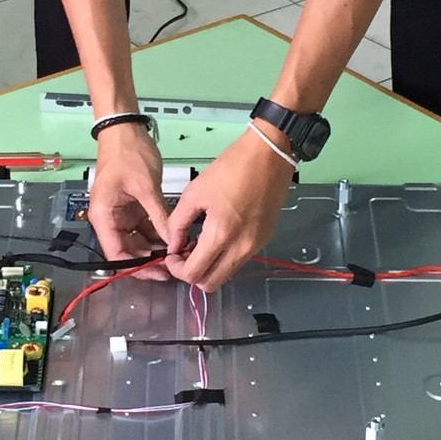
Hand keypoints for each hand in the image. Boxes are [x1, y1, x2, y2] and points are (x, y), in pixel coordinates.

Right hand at [86, 119, 168, 266]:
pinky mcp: (133, 208)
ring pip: (137, 241)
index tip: (159, 272)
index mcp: (104, 217)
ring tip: (177, 255)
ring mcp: (122, 214)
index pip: (116, 254)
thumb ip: (159, 216)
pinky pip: (145, 228)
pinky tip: (175, 240)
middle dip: (148, 261)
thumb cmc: (128, 155)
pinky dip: (158, 235)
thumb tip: (173, 242)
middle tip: (173, 267)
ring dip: (155, 249)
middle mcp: (110, 220)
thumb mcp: (145, 187)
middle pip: (126, 251)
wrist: (124, 130)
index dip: (137, 268)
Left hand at [161, 127, 294, 289]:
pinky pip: (238, 260)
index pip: (194, 274)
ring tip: (199, 242)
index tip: (172, 255)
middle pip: (211, 283)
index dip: (177, 269)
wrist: (268, 156)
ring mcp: (255, 246)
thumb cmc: (231, 167)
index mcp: (221, 234)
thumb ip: (178, 223)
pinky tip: (217, 235)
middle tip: (183, 253)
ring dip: (209, 266)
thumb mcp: (194, 192)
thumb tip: (173, 244)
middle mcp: (241, 248)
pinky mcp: (263, 240)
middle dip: (192, 273)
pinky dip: (223, 257)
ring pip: (225, 274)